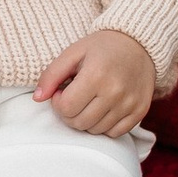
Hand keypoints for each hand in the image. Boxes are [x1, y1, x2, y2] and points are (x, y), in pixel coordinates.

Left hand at [35, 28, 154, 136]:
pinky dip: (105, 125)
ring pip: (95, 130)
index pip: (66, 108)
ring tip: (89, 100)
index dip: (57, 101)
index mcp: (96, 74)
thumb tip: (37, 98)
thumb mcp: (73, 52)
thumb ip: (51, 75)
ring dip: (86, 119)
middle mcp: (115, 91)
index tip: (62, 90)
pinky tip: (103, 108)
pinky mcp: (140, 111)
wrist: (139, 43)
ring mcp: (129, 103)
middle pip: (79, 123)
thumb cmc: (102, 47)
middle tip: (73, 97)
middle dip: (69, 113)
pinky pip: (115, 133)